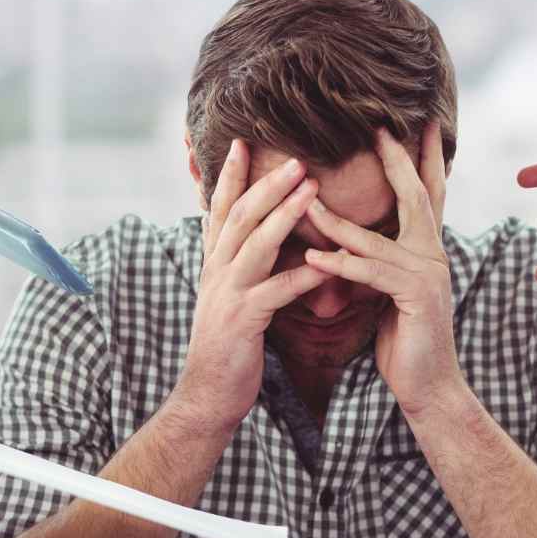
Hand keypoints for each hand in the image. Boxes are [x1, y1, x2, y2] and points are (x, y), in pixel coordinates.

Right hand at [174, 140, 330, 431]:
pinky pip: (277, 291)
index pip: (221, 210)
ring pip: (255, 244)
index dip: (231, 176)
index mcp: (214, 264)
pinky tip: (329, 264)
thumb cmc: (228, 347)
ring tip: (311, 189)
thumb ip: (242, 267)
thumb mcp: (230, 298)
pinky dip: (304, 275)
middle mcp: (216, 272)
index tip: (244, 142)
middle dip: (266, 183)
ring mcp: (227, 294)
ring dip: (284, 214)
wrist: (207, 395)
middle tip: (295, 156)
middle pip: (240, 216)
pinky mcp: (243, 321)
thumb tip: (258, 240)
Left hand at [304, 123, 463, 417]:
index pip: (426, 194)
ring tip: (306, 200)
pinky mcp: (415, 298)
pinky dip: (340, 265)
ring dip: (337, 220)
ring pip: (377, 237)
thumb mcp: (389, 292)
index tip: (418, 123)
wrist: (428, 386)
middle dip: (397, 160)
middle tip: (379, 127)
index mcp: (427, 250)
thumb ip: (379, 262)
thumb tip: (352, 239)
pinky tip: (313, 258)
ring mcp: (428, 275)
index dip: (422, 158)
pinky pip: (371, 274)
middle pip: (416, 196)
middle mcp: (433, 255)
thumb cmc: (405, 340)